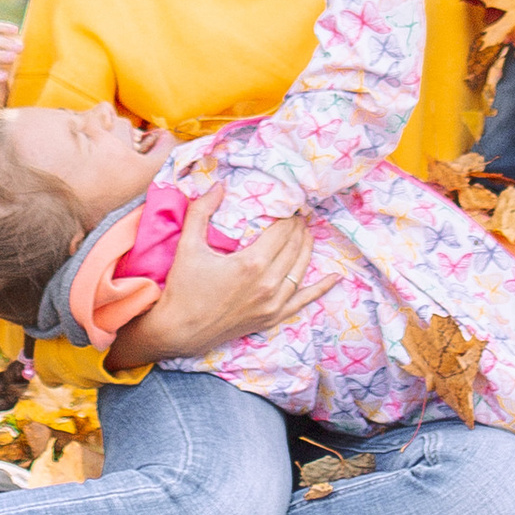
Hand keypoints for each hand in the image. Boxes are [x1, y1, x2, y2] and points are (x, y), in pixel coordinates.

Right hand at [117, 188, 312, 363]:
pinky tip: (334, 277)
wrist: (180, 330)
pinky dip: (321, 288)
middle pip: (294, 247)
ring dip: (307, 247)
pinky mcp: (272, 317)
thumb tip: (219, 185)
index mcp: (251, 263)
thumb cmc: (182, 287)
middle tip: (297, 212)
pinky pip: (303, 301)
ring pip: (301, 269)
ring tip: (307, 231)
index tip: (289, 202)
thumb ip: (202, 210)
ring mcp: (273, 303)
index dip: (289, 214)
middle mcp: (268, 283)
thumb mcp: (188, 245)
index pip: (282, 231)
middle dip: (298, 227)